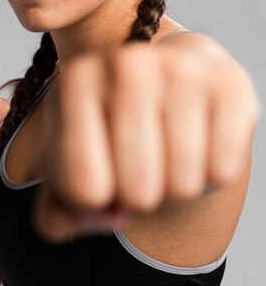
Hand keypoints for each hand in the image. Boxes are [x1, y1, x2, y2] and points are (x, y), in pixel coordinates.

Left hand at [32, 39, 259, 242]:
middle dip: (138, 196)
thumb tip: (109, 218)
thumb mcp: (67, 166)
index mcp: (74, 81)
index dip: (94, 201)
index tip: (99, 172)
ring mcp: (180, 70)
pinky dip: (212, 174)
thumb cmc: (109, 129)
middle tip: (139, 164)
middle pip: (137, 191)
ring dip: (176, 186)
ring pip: (182, 185)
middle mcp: (125, 66)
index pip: (84, 187)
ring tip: (166, 150)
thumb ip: (56, 214)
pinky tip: (198, 140)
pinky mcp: (228, 85)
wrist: (164, 77)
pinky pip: (222, 170)